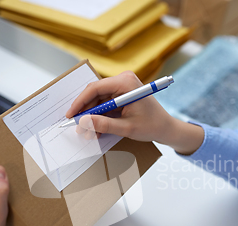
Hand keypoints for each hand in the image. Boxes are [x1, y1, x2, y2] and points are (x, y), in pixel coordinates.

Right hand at [67, 71, 204, 154]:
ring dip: (92, 116)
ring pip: (98, 100)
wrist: (166, 128)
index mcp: (126, 83)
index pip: (95, 89)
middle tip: (77, 126)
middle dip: (85, 111)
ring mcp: (122, 86)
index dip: (80, 102)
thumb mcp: (126, 128)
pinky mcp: (122, 94)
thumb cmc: (152, 126)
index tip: (71, 115)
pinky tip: (97, 129)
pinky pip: (105, 104)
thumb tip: (84, 122)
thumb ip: (104, 125)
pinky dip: (100, 116)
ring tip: (87, 132)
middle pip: (95, 93)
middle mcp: (123, 80)